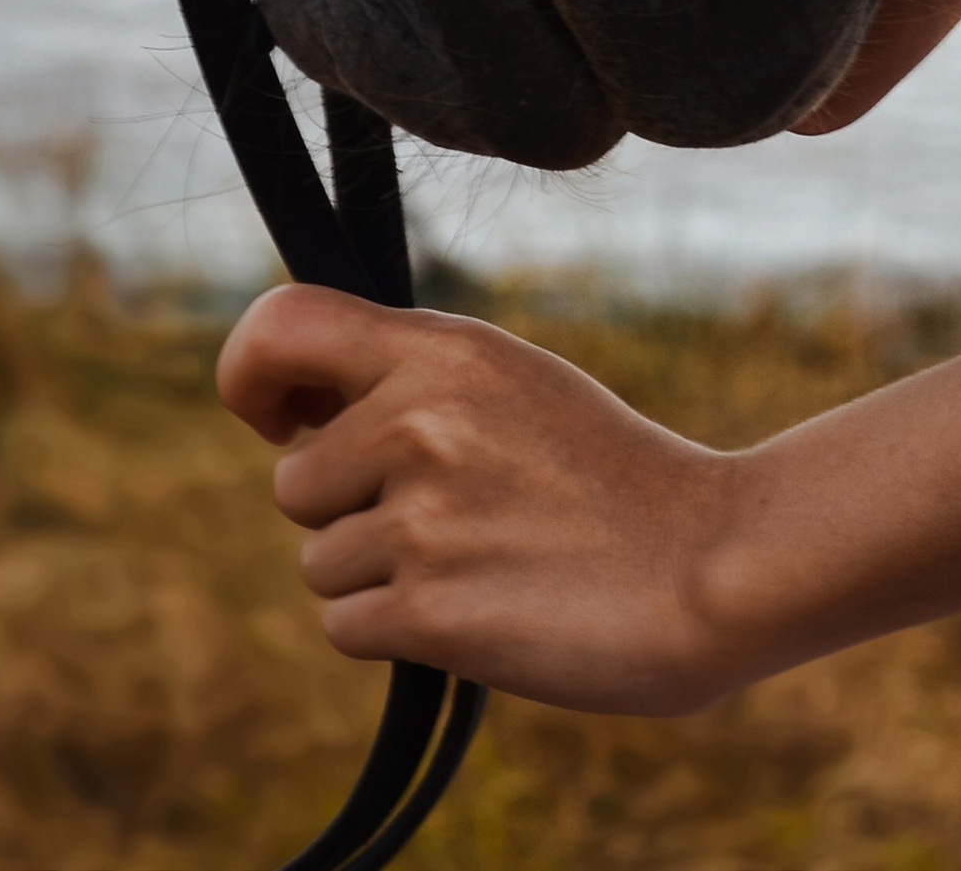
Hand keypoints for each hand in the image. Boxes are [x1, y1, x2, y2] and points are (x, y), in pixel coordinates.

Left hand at [216, 285, 758, 714]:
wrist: (708, 566)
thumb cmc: (615, 479)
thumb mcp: (516, 384)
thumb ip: (417, 381)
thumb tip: (303, 415)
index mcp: (444, 349)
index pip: (280, 325)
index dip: (251, 377)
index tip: (280, 419)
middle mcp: (419, 420)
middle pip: (294, 483)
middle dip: (348, 512)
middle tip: (449, 518)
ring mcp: (421, 517)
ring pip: (320, 563)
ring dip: (379, 579)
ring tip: (479, 564)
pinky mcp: (428, 610)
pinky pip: (344, 628)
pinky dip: (395, 634)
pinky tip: (474, 613)